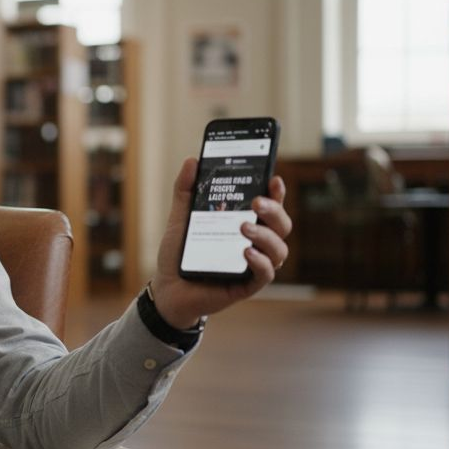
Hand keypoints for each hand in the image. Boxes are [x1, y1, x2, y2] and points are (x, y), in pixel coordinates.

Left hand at [149, 157, 292, 326]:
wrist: (167, 288)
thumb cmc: (179, 253)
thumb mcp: (180, 218)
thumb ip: (186, 190)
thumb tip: (192, 161)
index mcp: (245, 223)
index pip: (270, 206)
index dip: (277, 192)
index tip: (273, 179)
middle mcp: (256, 243)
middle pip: (281, 225)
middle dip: (274, 210)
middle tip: (256, 202)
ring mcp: (253, 265)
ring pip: (279, 249)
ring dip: (266, 236)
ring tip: (244, 227)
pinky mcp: (247, 285)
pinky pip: (265, 274)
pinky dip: (260, 262)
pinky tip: (246, 252)